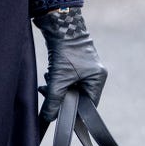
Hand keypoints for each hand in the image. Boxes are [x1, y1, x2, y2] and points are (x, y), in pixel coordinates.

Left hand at [34, 6, 106, 124]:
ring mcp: (86, 67)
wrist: (60, 26)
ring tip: (48, 81)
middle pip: (78, 96)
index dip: (75, 111)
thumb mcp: (58, 80)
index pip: (89, 105)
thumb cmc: (65, 52)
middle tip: (49, 92)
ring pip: (70, 87)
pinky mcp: (76, 62)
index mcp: (98, 79)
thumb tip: (46, 119)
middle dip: (62, 96)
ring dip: (57, 87)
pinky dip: (57, 78)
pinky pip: (67, 77)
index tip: (61, 115)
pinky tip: (49, 74)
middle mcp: (95, 74)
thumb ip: (53, 101)